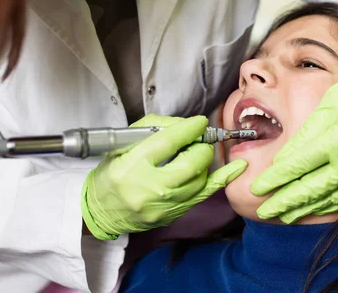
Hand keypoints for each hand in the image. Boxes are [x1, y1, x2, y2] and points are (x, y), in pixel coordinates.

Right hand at [81, 114, 247, 238]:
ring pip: (200, 179)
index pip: (169, 142)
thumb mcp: (123, 145)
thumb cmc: (111, 174)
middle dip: (201, 146)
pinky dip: (222, 179)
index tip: (199, 122)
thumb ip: (154, 129)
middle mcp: (150, 187)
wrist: (100, 212)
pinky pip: (204, 195)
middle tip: (198, 140)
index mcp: (132, 165)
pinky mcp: (172, 215)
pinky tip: (236, 168)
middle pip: (190, 163)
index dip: (189, 129)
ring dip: (204, 161)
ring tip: (197, 153)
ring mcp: (163, 205)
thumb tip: (185, 126)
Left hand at [250, 48, 337, 222]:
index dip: (274, 180)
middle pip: (311, 190)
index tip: (257, 188)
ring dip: (305, 209)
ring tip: (284, 215)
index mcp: (337, 141)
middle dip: (284, 203)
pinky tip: (316, 207)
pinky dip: (329, 205)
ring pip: (330, 199)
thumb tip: (282, 162)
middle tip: (263, 211)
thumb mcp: (326, 107)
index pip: (298, 167)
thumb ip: (303, 138)